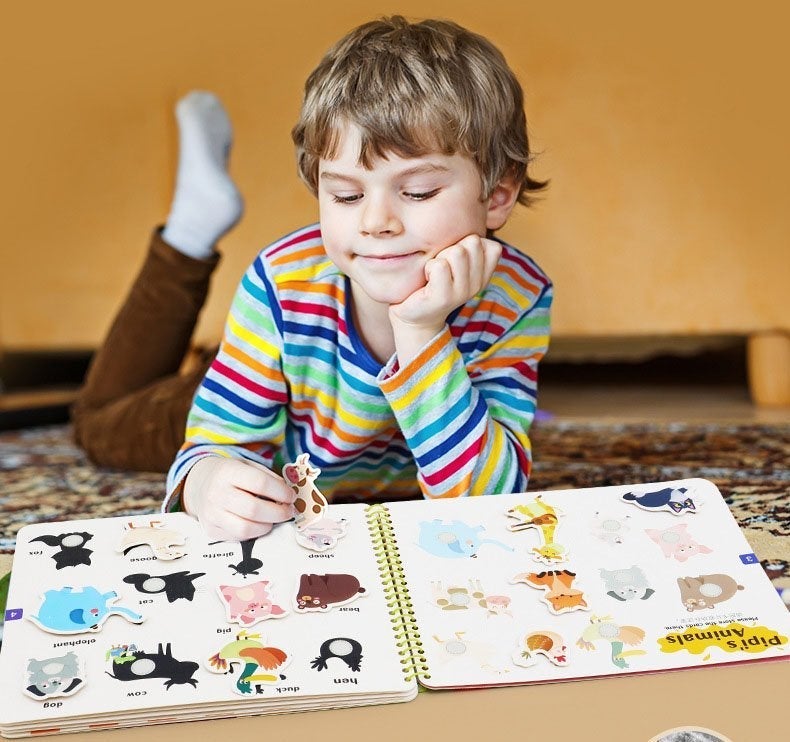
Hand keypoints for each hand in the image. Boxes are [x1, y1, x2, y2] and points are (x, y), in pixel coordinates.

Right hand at [182, 456, 295, 540]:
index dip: (281, 492)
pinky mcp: (211, 530)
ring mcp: (211, 514)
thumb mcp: (247, 465)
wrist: (199, 483)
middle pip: (254, 509)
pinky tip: (259, 524)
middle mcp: (216, 493)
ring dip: (268, 526)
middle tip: (289, 511)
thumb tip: (288, 495)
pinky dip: (254, 533)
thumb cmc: (230, 474)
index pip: (260, 483)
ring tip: (274, 519)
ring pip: (246, 529)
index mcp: (227, 471)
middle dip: (279, 513)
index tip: (291, 496)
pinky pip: (238, 538)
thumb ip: (268, 477)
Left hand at [389, 236, 501, 364]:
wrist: (414, 315)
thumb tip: (467, 222)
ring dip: (439, 257)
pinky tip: (426, 279)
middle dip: (452, 247)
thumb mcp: (455, 264)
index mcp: (482, 275)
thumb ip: (466, 248)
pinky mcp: (444, 298)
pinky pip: (439, 266)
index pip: (493, 246)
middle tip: (440, 265)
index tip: (455, 258)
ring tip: (433, 272)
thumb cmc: (432, 281)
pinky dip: (428, 267)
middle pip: (473, 242)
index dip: (469, 244)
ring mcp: (462, 292)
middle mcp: (477, 285)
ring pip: (457, 252)